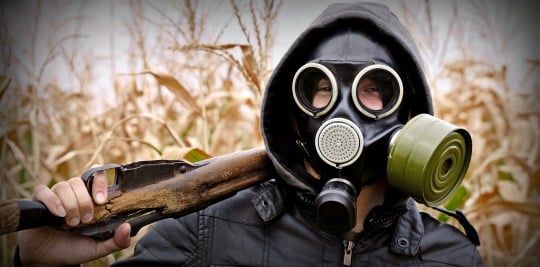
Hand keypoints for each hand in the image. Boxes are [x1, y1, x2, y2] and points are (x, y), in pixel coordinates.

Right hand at [17, 170, 131, 265]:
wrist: (48, 260)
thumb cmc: (74, 249)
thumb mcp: (99, 247)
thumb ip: (117, 240)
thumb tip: (128, 227)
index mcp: (89, 199)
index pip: (96, 176)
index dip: (100, 181)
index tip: (101, 200)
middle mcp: (73, 194)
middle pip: (79, 182)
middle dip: (84, 201)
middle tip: (86, 220)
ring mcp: (56, 196)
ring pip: (64, 186)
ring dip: (70, 204)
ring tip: (72, 222)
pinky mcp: (38, 202)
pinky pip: (43, 191)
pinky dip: (52, 201)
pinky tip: (58, 215)